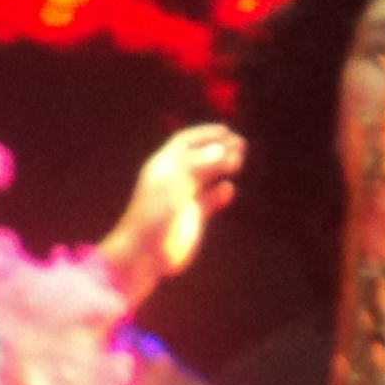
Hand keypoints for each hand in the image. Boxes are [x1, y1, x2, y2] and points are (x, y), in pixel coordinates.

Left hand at [101, 122, 243, 293]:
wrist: (144, 253)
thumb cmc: (154, 214)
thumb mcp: (174, 184)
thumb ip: (198, 165)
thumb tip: (222, 148)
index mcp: (163, 166)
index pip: (186, 142)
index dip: (205, 134)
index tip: (226, 131)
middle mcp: (173, 179)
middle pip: (199, 156)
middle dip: (219, 148)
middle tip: (240, 144)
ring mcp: (182, 198)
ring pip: (206, 177)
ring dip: (222, 167)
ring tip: (239, 161)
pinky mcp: (191, 218)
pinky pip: (209, 200)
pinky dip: (219, 194)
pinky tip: (229, 190)